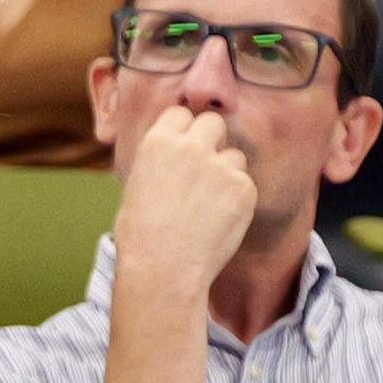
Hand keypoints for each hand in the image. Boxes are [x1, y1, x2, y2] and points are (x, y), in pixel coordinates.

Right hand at [110, 105, 256, 299]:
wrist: (163, 269)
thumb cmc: (141, 236)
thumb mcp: (137, 186)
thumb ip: (160, 161)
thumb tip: (174, 154)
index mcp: (157, 142)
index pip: (181, 114)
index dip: (183, 130)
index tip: (182, 148)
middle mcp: (190, 147)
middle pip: (213, 123)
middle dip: (211, 140)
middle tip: (202, 169)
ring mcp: (220, 166)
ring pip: (234, 155)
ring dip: (226, 172)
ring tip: (207, 204)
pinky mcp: (243, 187)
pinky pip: (245, 183)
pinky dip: (236, 199)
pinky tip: (217, 220)